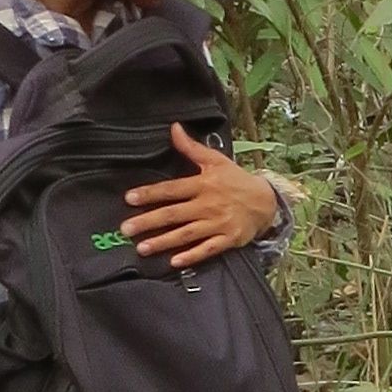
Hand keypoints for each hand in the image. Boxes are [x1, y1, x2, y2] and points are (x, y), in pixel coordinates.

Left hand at [123, 121, 283, 269]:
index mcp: (203, 184)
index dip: (150, 193)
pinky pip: (207, 249)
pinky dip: (192, 256)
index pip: (172, 189)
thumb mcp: (216, 161)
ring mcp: (218, 223)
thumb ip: (191, 148)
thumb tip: (173, 128)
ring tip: (142, 248)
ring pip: (187, 234)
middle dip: (149, 222)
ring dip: (164, 242)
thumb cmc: (236, 180)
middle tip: (126, 229)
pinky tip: (174, 262)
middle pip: (174, 214)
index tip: (129, 198)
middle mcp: (208, 205)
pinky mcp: (227, 239)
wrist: (266, 201)